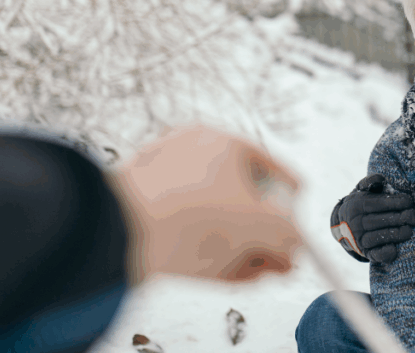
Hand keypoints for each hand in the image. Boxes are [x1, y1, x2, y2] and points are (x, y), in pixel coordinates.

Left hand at [115, 126, 302, 281]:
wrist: (117, 233)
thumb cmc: (185, 215)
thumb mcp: (260, 225)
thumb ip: (288, 234)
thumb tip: (293, 243)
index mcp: (222, 140)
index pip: (272, 168)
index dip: (291, 202)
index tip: (297, 225)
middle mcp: (191, 154)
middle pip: (243, 197)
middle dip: (265, 233)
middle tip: (279, 256)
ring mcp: (164, 181)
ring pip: (216, 217)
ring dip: (242, 247)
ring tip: (257, 271)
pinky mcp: (144, 211)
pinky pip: (189, 231)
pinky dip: (212, 251)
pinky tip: (230, 273)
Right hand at [330, 174, 414, 263]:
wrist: (344, 225)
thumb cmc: (362, 204)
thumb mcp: (362, 191)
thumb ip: (370, 183)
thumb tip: (380, 178)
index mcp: (356, 206)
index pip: (376, 204)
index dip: (393, 202)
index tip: (408, 201)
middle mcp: (356, 223)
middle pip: (378, 221)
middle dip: (398, 218)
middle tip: (414, 216)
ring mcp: (359, 239)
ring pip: (377, 238)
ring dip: (394, 235)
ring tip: (409, 230)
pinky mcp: (365, 252)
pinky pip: (374, 255)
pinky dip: (384, 253)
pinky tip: (395, 249)